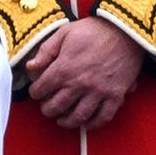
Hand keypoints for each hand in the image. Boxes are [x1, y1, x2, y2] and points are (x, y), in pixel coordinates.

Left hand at [26, 17, 143, 129]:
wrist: (125, 31)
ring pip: (78, 116)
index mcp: (64, 69)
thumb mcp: (63, 33)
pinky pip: (103, 116)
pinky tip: (86, 123)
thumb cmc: (92, 31)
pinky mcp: (115, 95)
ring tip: (61, 120)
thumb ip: (45, 52)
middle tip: (46, 108)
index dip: (35, 92)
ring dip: (67, 121)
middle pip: (57, 106)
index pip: (41, 89)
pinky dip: (93, 124)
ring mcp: (98, 92)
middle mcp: (79, 84)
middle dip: (48, 109)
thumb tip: (30, 67)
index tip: (36, 92)